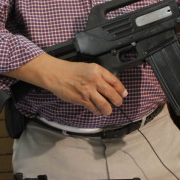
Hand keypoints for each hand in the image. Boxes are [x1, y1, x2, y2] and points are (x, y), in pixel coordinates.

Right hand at [7, 54, 126, 114]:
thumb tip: (110, 86)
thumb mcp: (88, 67)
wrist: (56, 74)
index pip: (115, 81)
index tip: (123, 94)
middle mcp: (94, 80)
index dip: (121, 90)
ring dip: (108, 110)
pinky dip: (97, 112)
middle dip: (118, 101)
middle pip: (113, 94)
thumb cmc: (70, 71)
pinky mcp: (82, 99)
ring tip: (108, 111)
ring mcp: (88, 91)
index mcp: (97, 70)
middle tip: (118, 103)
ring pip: (105, 105)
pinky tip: (97, 111)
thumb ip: (99, 75)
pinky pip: (94, 109)